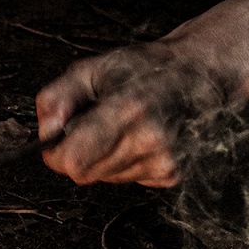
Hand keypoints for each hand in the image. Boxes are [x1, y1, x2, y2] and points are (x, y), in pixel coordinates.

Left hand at [35, 41, 227, 187]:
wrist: (202, 74)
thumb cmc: (145, 69)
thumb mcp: (91, 69)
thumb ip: (57, 97)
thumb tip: (47, 131)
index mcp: (128, 109)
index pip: (72, 161)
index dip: (58, 152)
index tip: (61, 136)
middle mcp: (150, 140)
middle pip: (83, 174)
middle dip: (79, 154)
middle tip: (95, 126)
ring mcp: (164, 161)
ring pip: (104, 178)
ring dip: (103, 158)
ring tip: (122, 129)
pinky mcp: (172, 175)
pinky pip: (126, 180)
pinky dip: (125, 163)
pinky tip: (139, 139)